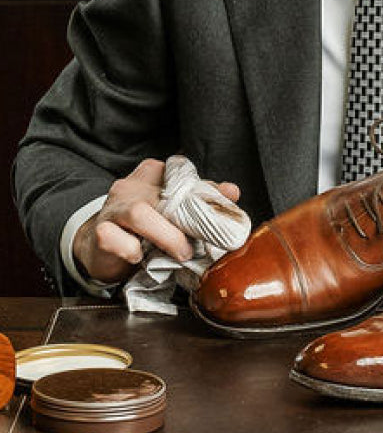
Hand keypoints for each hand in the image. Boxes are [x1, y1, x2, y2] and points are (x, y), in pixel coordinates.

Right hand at [73, 158, 240, 283]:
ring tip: (182, 252)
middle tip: (203, 242)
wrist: (100, 247)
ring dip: (166, 236)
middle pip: (164, 197)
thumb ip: (201, 201)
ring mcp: (113, 208)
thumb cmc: (143, 229)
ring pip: (139, 213)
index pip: (180, 176)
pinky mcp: (99, 232)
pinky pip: (114, 238)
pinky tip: (138, 258)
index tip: (218, 213)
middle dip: (188, 221)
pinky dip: (131, 250)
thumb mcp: (172, 213)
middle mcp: (130, 187)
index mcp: (151, 175)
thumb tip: (233, 191)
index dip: (202, 194)